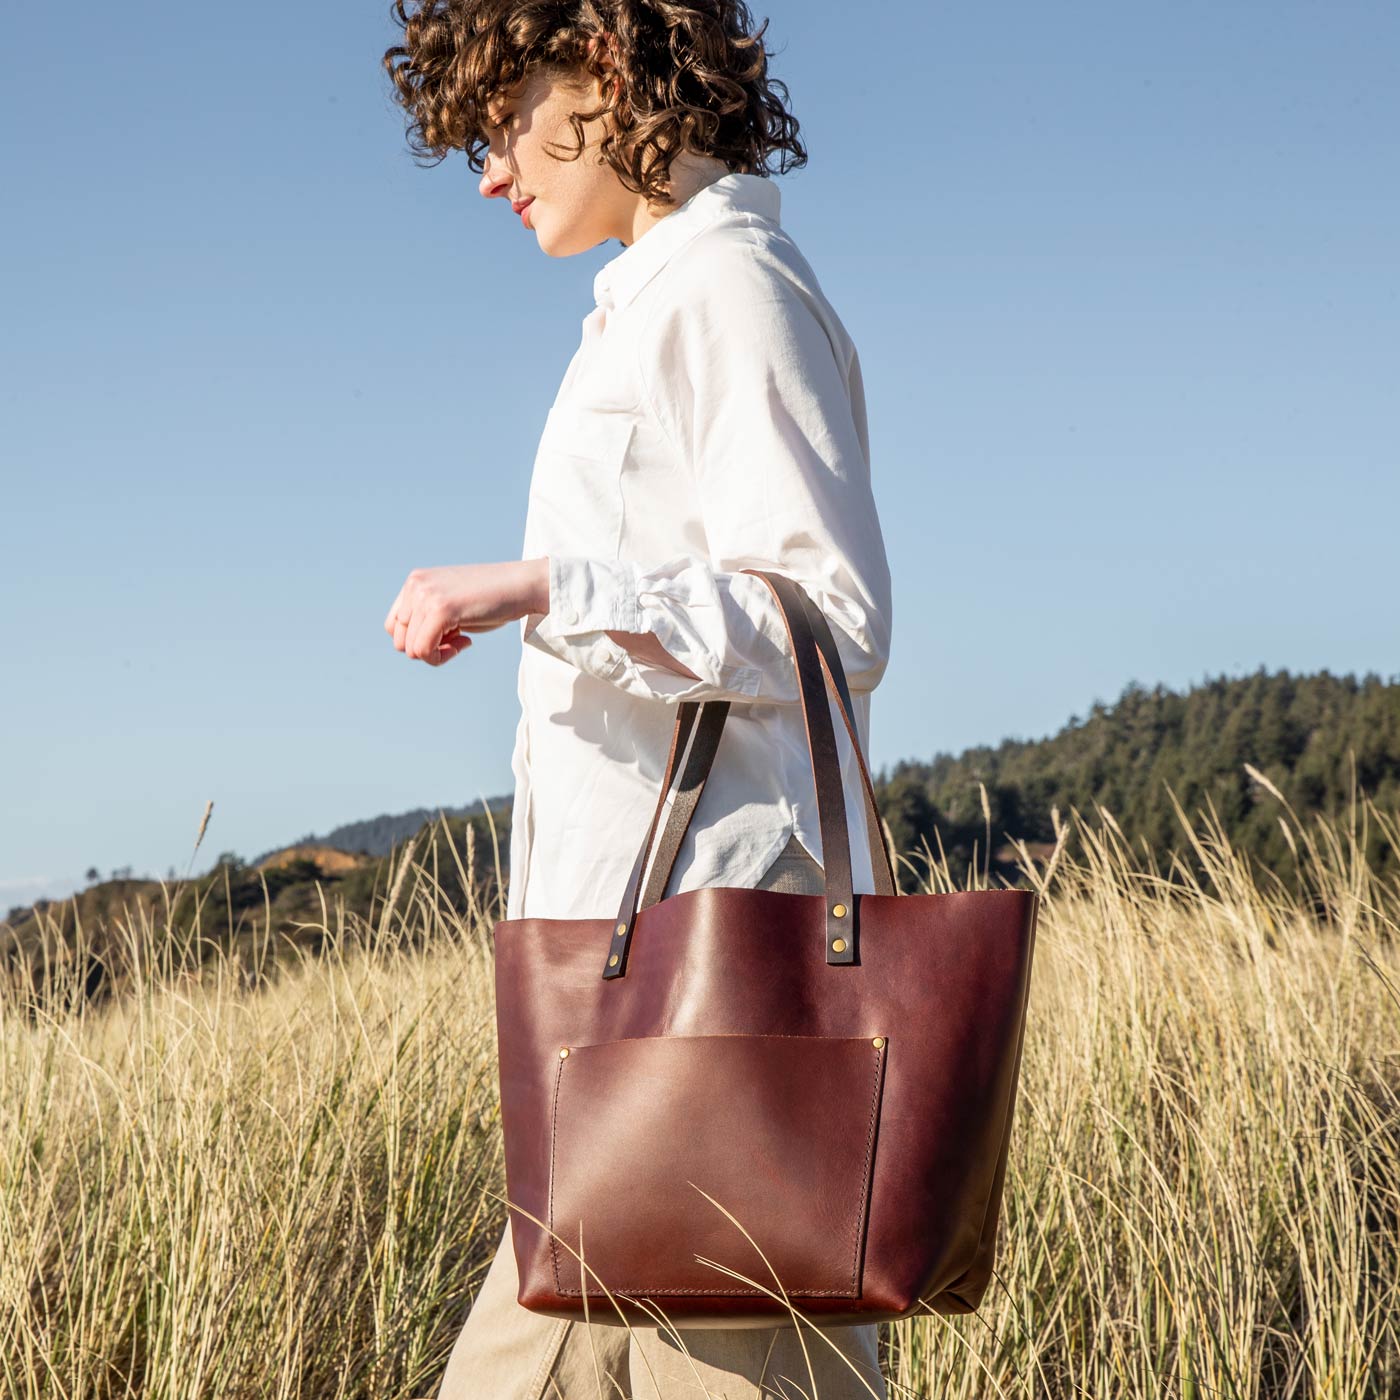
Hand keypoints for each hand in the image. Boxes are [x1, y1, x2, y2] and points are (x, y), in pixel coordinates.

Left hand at [384, 559, 549, 666]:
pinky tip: (466, 642)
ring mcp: (426, 596)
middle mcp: (415, 586)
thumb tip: (409, 649)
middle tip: (457, 639)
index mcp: (415, 582)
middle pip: (400, 640)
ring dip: (438, 654)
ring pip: (412, 649)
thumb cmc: (492, 599)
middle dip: (428, 648)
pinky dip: (443, 657)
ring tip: (463, 639)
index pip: (394, 626)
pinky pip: (424, 651)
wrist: (522, 586)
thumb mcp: (451, 604)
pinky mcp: (440, 610)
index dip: (418, 639)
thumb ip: (427, 618)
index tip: (447, 635)